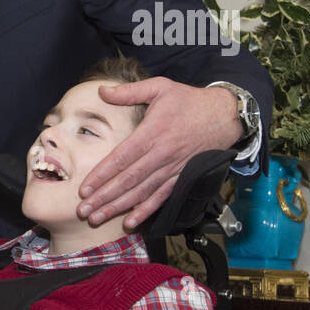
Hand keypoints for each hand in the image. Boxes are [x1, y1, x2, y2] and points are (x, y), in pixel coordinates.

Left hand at [78, 78, 240, 229]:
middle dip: (104, 197)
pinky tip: (129, 222)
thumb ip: (129, 92)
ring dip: (118, 207)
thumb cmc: (189, 100)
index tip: (84, 188)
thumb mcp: (160, 87)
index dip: (102, 175)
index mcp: (153, 132)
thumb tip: (101, 90)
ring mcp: (173, 168)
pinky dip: (146, 211)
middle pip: (128, 180)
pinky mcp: (182, 177)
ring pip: (142, 192)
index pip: (122, 158)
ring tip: (97, 218)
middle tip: (83, 211)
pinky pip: (161, 197)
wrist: (226, 115)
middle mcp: (162, 154)